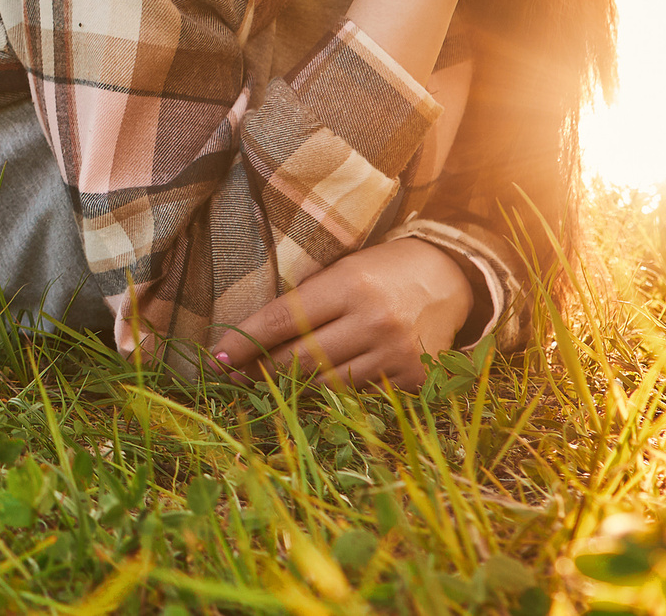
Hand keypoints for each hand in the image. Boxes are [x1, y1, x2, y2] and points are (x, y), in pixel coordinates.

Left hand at [207, 240, 472, 390]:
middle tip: (236, 375)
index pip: (282, 319)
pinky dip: (334, 392)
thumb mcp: (341, 270)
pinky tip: (316, 387)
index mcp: (348, 284)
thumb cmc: (380, 270)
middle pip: (300, 359)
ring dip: (293, 387)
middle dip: (261, 370)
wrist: (449, 278)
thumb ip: (305, 301)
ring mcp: (396, 353)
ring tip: (270, 383)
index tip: (217, 356)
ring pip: (327, 383)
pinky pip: (359, 395)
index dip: (244, 340)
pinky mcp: (414, 378)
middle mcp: (374, 320)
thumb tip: (253, 338)